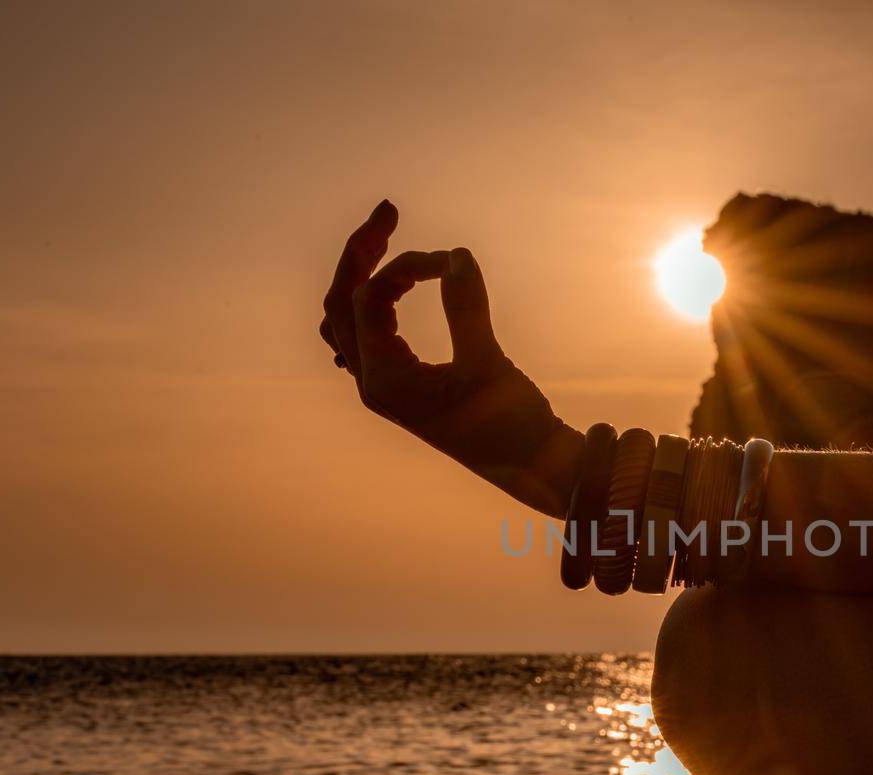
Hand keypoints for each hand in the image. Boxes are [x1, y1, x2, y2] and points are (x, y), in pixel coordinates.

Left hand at [320, 201, 582, 515]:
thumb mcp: (489, 364)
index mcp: (385, 382)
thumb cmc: (513, 424)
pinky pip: (365, 334)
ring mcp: (384, 386)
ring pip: (346, 319)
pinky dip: (373, 300)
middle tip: (388, 210)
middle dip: (361, 254)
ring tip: (383, 238)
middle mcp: (373, 383)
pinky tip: (397, 284)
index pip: (371, 299)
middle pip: (340, 302)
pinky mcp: (402, 386)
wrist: (532, 466)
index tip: (452, 260)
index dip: (407, 266)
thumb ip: (467, 307)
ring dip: (361, 275)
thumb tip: (454, 253)